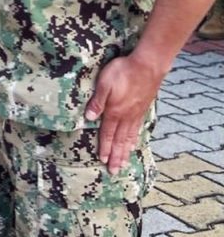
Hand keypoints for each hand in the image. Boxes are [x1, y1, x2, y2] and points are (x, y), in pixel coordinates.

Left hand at [84, 53, 163, 174]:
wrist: (148, 65)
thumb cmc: (123, 71)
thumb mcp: (104, 83)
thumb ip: (98, 101)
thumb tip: (89, 118)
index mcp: (114, 111)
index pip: (107, 134)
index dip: (104, 147)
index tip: (102, 161)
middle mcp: (126, 116)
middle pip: (119, 140)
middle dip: (116, 156)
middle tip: (114, 171)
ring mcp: (136, 113)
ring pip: (129, 137)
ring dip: (125, 151)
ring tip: (123, 163)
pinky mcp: (143, 108)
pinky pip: (137, 129)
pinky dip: (134, 140)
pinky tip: (134, 144)